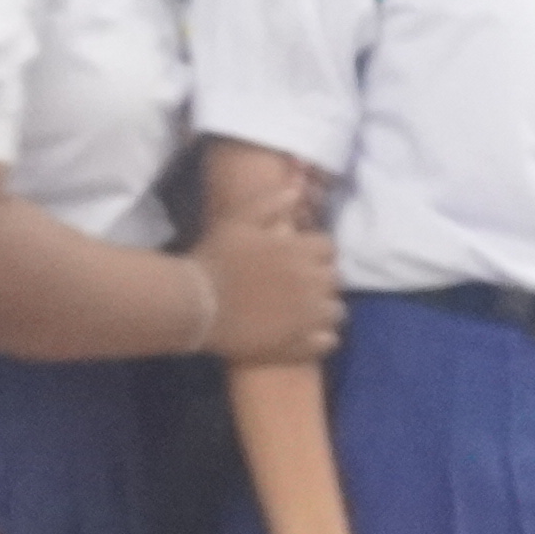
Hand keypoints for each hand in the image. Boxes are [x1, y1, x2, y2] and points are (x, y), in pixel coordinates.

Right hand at [198, 206, 346, 365]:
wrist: (197, 303)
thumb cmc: (216, 258)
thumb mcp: (240, 220)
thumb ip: (272, 203)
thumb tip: (298, 189)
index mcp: (300, 251)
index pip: (329, 248)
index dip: (317, 252)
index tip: (302, 257)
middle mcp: (311, 283)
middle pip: (335, 280)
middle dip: (322, 280)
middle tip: (302, 285)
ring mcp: (307, 316)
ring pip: (336, 311)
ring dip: (325, 308)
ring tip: (306, 312)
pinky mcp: (298, 344)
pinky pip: (327, 341)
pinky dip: (322, 337)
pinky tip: (306, 334)